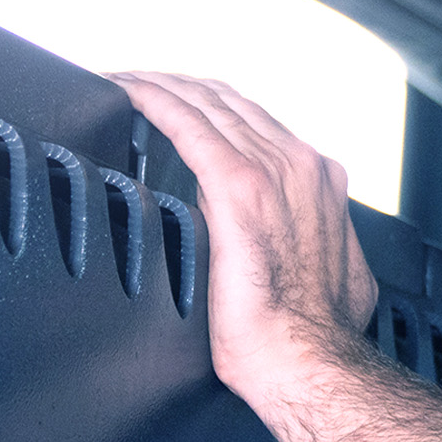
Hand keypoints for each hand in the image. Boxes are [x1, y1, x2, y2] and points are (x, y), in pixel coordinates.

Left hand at [106, 72, 379, 417]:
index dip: (213, 107)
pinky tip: (124, 91)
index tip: (176, 105)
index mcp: (319, 183)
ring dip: (159, 84)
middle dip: (179, 86)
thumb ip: (298, 242)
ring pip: (206, 102)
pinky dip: (152, 99)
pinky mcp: (239, 185)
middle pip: (230, 102)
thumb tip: (275, 249)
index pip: (258, 123)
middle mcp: (301, 165)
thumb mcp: (321, 275)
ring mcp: (273, 170)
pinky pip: (186, 122)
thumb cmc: (310, 337)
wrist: (310, 361)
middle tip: (134, 83)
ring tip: (120, 80)